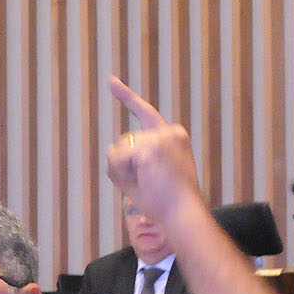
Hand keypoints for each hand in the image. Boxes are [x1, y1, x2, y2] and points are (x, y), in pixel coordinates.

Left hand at [104, 76, 201, 226]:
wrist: (183, 213)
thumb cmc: (167, 202)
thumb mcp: (146, 177)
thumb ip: (129, 161)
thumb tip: (112, 150)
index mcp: (173, 136)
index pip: (144, 113)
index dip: (126, 97)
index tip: (110, 81)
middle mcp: (169, 131)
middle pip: (124, 142)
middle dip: (124, 166)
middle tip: (147, 185)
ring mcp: (160, 138)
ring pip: (119, 151)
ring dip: (123, 171)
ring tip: (147, 185)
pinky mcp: (150, 148)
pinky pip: (117, 159)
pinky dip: (121, 174)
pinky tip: (142, 181)